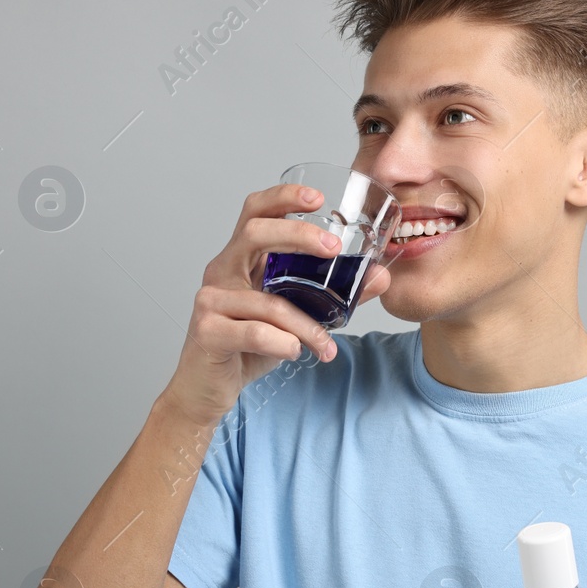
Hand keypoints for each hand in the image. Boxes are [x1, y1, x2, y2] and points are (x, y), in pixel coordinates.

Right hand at [161, 183, 390, 425]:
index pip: (256, 212)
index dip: (284, 197)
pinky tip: (294, 352)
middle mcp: (222, 271)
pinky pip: (254, 331)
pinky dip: (282, 343)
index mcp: (241, 259)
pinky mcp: (207, 330)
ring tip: (324, 344)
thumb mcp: (296, 317)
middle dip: (297, 235)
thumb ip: (336, 297)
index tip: (318, 198)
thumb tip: (380, 278)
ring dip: (305, 325)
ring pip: (267, 301)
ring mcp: (210, 299)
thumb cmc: (247, 347)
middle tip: (333, 250)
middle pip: (254, 233)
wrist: (206, 390)